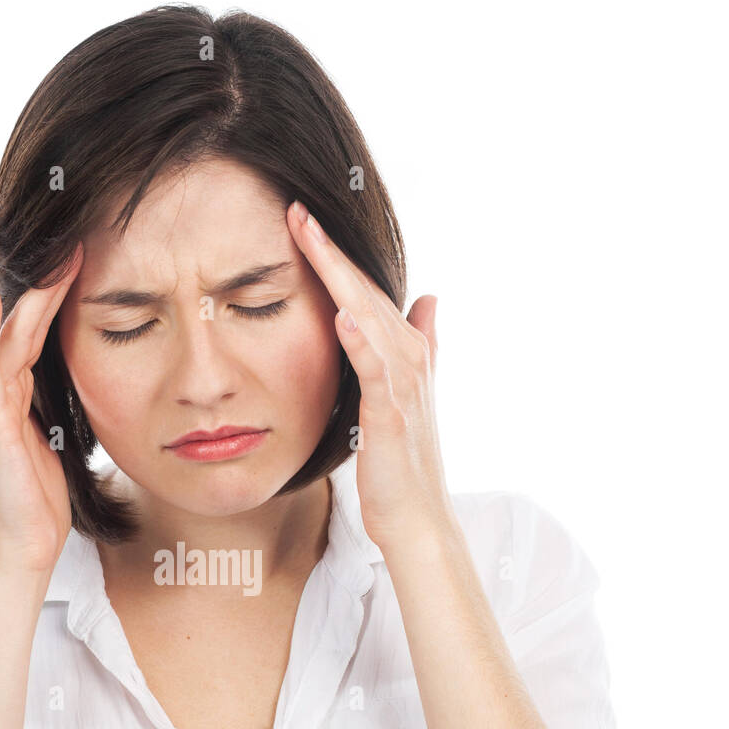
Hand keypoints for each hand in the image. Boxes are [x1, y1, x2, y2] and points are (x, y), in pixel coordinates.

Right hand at [0, 244, 83, 578]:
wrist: (24, 549)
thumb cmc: (42, 504)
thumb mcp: (56, 445)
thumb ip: (55, 412)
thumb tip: (77, 384)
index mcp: (13, 397)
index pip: (35, 336)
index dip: (56, 299)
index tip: (85, 262)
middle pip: (21, 328)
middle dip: (47, 286)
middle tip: (74, 243)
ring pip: (7, 338)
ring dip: (30, 298)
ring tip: (54, 259)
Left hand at [286, 202, 452, 549]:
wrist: (416, 519)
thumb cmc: (402, 464)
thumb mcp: (404, 396)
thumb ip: (418, 344)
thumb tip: (431, 299)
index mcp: (404, 351)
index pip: (363, 292)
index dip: (334, 257)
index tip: (301, 221)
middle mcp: (409, 357)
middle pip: (365, 292)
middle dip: (331, 251)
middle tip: (297, 210)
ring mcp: (403, 384)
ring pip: (369, 316)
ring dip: (341, 277)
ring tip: (311, 239)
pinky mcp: (391, 414)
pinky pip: (375, 369)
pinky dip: (361, 339)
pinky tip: (342, 313)